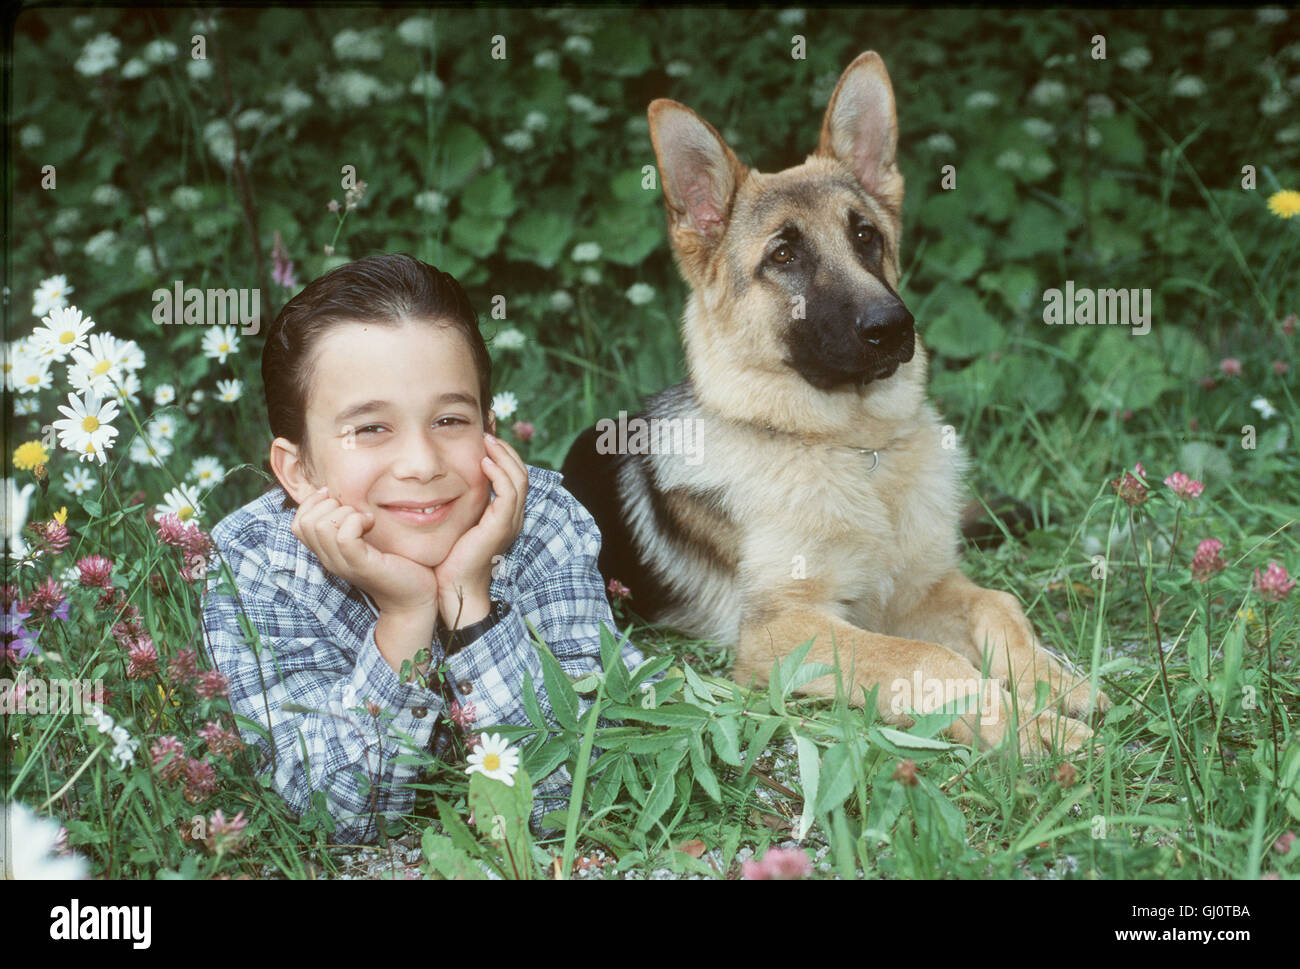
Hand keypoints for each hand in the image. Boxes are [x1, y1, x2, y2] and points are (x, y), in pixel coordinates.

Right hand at [292, 486, 439, 618]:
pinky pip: (344, 537)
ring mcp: (343, 564)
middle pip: (306, 522)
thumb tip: (338, 494)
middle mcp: (329, 560)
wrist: (413, 598)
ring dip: (345, 513)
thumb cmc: (394, 563)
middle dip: (330, 505)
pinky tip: (371, 523)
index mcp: (327, 552)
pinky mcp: (361, 565)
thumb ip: (349, 523)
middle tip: (355, 512)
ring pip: (322, 526)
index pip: (298, 524)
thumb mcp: (366, 539)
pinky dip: (356, 521)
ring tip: (365, 519)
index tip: (337, 497)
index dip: (312, 503)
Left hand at [433, 434, 527, 626]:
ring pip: (518, 478)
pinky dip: (498, 474)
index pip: (513, 476)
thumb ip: (460, 502)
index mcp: (504, 515)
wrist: (453, 587)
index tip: (487, 435)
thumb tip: (445, 480)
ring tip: (488, 440)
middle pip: (520, 473)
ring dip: (503, 456)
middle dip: (506, 449)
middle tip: (489, 431)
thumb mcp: (456, 522)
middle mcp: (512, 516)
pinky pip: (508, 493)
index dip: (504, 454)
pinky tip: (483, 462)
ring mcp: (509, 522)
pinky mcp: (500, 526)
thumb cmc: (449, 558)